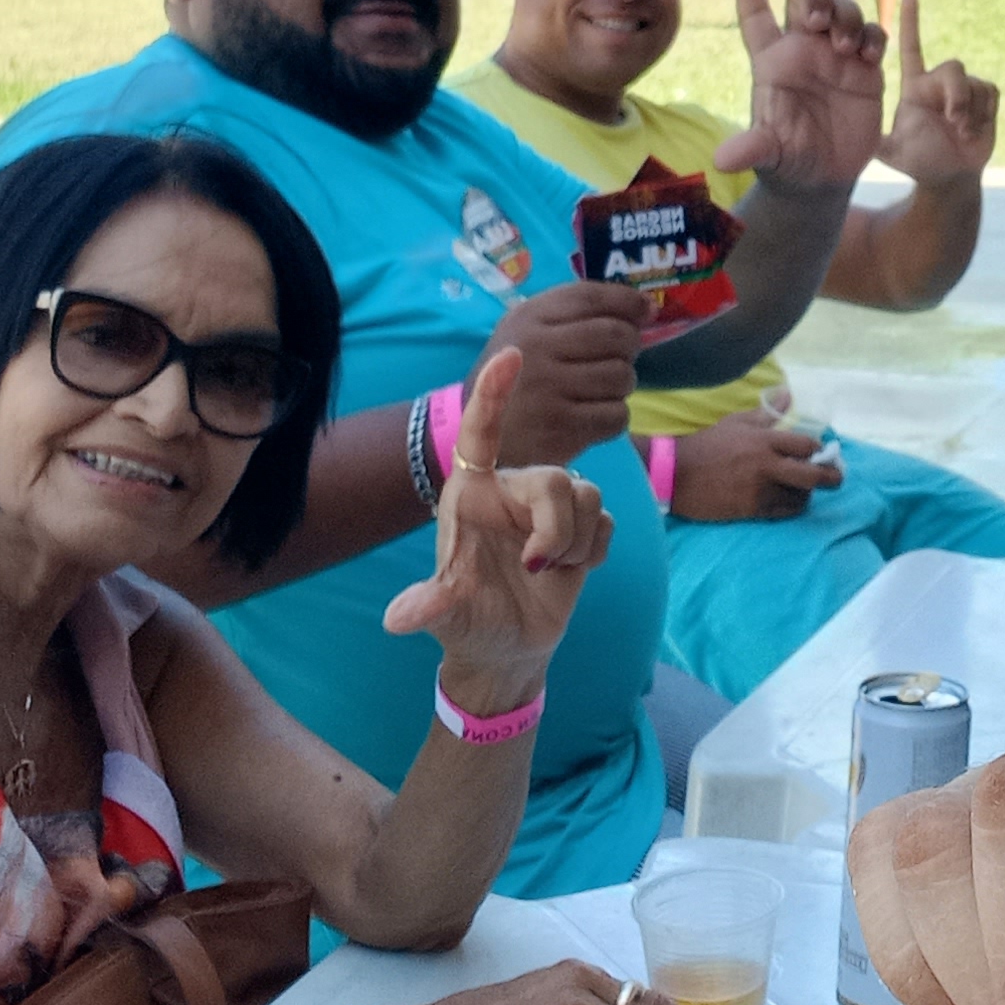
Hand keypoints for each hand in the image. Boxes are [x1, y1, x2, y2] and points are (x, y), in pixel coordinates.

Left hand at [383, 350, 609, 708]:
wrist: (505, 649)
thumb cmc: (466, 621)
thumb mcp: (445, 614)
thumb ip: (428, 607)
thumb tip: (398, 619)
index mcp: (471, 494)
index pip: (480, 433)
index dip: (493, 394)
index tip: (510, 355)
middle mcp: (511, 492)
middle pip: (554, 478)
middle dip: (556, 526)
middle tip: (536, 565)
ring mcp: (549, 509)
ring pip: (587, 495)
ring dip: (575, 543)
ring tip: (547, 572)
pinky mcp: (584, 529)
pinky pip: (607, 521)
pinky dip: (593, 551)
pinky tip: (572, 571)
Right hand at [481, 278, 647, 470]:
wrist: (478, 438)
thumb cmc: (514, 379)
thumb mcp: (527, 333)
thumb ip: (576, 315)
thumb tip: (646, 307)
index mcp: (528, 319)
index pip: (590, 297)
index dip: (627, 300)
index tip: (647, 310)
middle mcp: (536, 349)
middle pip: (615, 335)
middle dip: (631, 346)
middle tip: (621, 357)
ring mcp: (549, 389)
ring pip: (621, 376)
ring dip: (621, 385)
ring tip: (600, 390)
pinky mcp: (561, 428)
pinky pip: (617, 415)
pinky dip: (614, 417)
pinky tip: (593, 417)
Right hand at [667, 390, 840, 521]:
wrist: (676, 474)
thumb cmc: (707, 445)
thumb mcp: (736, 422)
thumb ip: (767, 413)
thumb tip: (788, 395)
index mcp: (763, 439)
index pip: (806, 446)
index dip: (818, 450)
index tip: (821, 453)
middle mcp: (765, 464)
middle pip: (812, 474)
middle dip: (831, 477)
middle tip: (836, 478)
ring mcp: (759, 489)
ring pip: (800, 496)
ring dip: (808, 493)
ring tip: (805, 489)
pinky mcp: (751, 508)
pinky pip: (783, 511)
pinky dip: (791, 507)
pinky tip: (789, 501)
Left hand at [712, 0, 885, 194]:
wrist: (824, 177)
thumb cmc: (787, 160)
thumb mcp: (768, 155)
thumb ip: (751, 148)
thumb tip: (722, 160)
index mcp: (771, 60)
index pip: (756, 12)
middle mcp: (802, 49)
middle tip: (818, 23)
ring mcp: (835, 54)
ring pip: (842, 8)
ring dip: (847, 17)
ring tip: (848, 48)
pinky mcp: (866, 68)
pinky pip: (873, 33)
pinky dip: (874, 36)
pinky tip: (872, 57)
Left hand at [875, 0, 1001, 184]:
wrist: (949, 176)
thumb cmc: (918, 160)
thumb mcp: (892, 152)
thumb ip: (876, 142)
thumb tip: (849, 140)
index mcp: (916, 86)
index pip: (912, 48)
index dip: (910, 22)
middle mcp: (939, 83)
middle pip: (953, 68)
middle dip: (957, 95)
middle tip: (954, 121)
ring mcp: (964, 90)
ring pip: (974, 85)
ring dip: (969, 112)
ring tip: (961, 133)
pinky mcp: (985, 98)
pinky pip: (989, 93)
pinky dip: (983, 116)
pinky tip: (972, 132)